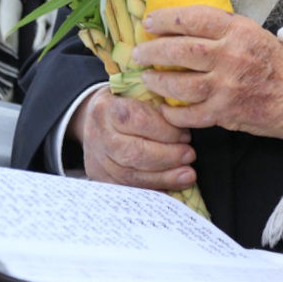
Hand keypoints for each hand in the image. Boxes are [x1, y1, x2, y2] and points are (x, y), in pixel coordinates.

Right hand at [69, 86, 196, 190]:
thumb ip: (157, 99)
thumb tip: (187, 111)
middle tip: (190, 155)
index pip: (138, 119)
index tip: (186, 134)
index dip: (166, 130)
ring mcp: (97, 159)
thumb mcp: (136, 91)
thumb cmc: (123, 103)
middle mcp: (99, 134)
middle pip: (134, 152)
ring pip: (131, 175)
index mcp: (107, 107)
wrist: (93, 120)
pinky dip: (152, 190)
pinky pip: (127, 189)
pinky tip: (171, 188)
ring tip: (187, 175)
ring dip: (164, 177)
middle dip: (167, 157)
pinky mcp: (100, 178)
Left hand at [133, 6, 282, 155]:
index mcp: (237, 30)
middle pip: (179, 51)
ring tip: (148, 79)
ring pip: (179, 84)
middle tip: (138, 52)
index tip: (150, 22)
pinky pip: (190, 115)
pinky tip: (165, 109)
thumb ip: (223, 30)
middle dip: (153, 51)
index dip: (165, 18)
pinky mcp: (226, 113)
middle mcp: (230, 55)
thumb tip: (186, 27)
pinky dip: (174, 114)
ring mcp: (227, 86)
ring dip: (158, 82)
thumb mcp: (254, 34)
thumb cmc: (280, 64)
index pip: (192, 18)